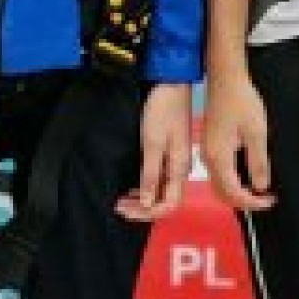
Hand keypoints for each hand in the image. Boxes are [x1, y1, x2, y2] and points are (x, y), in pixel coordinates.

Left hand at [116, 83, 193, 223]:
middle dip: (141, 209)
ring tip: (121, 200)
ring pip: (160, 191)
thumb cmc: (162, 111)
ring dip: (141, 199)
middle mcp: (180, 170)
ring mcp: (175, 162)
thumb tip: (146, 203)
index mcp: (180, 169)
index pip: (167, 205)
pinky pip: (159, 179)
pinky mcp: (169, 154)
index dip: (146, 213)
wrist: (172, 85)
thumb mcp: (152, 144)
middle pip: (164, 201)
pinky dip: (144, 187)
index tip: (125, 211)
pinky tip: (131, 188)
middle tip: (118, 207)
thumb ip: (150, 174)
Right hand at [200, 69, 274, 213]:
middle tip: (265, 200)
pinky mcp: (210, 146)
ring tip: (258, 192)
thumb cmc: (242, 102)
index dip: (252, 202)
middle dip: (243, 202)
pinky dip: (232, 182)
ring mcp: (207, 152)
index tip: (269, 201)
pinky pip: (218, 173)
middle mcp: (208, 159)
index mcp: (219, 157)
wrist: (226, 81)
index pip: (233, 192)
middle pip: (222, 193)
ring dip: (237, 193)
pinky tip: (246, 178)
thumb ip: (258, 163)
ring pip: (219, 184)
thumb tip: (260, 187)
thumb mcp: (257, 133)